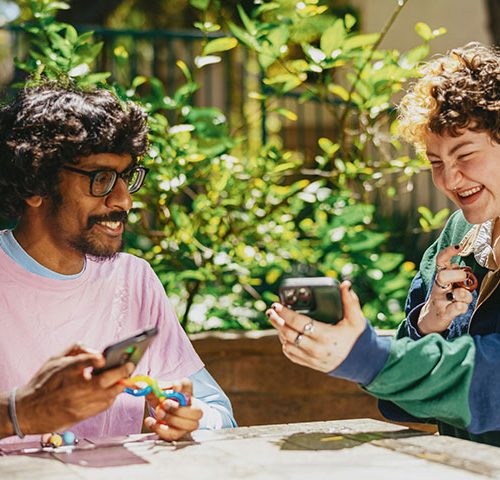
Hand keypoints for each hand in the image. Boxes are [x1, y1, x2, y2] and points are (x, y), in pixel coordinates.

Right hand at [15, 344, 133, 434]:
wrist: (27, 411)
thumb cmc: (43, 382)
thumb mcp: (55, 359)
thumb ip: (77, 349)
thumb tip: (97, 351)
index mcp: (63, 371)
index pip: (80, 363)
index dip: (93, 360)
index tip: (103, 357)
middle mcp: (71, 389)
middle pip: (101, 381)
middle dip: (120, 372)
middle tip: (130, 365)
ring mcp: (77, 404)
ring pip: (107, 395)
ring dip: (119, 385)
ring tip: (126, 376)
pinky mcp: (80, 415)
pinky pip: (103, 406)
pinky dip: (111, 396)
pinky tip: (114, 389)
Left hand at [144, 378, 202, 440]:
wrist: (161, 412)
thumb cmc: (162, 399)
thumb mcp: (156, 391)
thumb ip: (149, 388)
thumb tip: (138, 385)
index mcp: (185, 391)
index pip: (188, 385)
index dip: (182, 386)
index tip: (175, 387)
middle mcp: (192, 407)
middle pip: (196, 410)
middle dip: (178, 409)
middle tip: (164, 404)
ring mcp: (189, 422)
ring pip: (188, 425)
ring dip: (171, 419)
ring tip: (158, 413)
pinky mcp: (181, 433)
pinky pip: (174, 434)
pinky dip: (161, 429)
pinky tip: (152, 422)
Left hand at [266, 281, 365, 372]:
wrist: (363, 362)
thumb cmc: (358, 338)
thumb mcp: (356, 319)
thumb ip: (350, 301)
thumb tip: (344, 284)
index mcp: (326, 336)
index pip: (299, 323)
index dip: (285, 313)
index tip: (277, 305)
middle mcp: (316, 349)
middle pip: (289, 334)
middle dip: (277, 321)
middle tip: (271, 311)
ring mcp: (312, 359)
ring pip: (287, 344)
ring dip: (279, 331)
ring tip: (276, 319)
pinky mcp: (311, 364)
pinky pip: (291, 355)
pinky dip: (285, 343)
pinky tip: (284, 334)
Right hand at [417, 245, 472, 334]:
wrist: (431, 318)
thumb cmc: (444, 298)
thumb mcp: (447, 283)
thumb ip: (453, 273)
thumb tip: (459, 264)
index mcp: (439, 277)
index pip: (440, 260)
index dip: (448, 252)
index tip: (459, 246)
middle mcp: (438, 287)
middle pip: (443, 276)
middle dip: (458, 275)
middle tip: (464, 279)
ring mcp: (440, 301)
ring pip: (456, 293)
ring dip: (466, 295)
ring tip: (464, 299)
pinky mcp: (443, 314)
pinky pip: (455, 309)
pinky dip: (461, 307)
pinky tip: (460, 306)